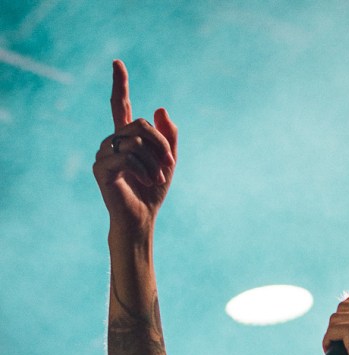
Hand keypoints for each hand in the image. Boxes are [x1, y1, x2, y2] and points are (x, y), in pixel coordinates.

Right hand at [93, 60, 177, 232]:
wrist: (141, 219)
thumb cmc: (152, 193)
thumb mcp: (168, 163)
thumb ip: (167, 137)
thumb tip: (160, 108)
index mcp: (127, 139)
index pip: (121, 106)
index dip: (120, 85)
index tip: (117, 63)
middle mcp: (112, 141)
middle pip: (140, 124)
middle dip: (160, 144)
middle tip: (170, 164)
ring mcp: (104, 153)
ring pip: (135, 141)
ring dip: (154, 161)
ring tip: (158, 179)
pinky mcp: (101, 167)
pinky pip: (127, 157)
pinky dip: (145, 170)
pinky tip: (148, 182)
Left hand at [321, 288, 348, 354]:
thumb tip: (347, 318)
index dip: (348, 306)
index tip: (345, 323)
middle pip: (343, 306)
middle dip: (338, 323)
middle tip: (340, 340)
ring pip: (335, 318)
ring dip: (332, 334)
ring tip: (336, 347)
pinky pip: (331, 331)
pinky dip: (328, 342)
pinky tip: (332, 350)